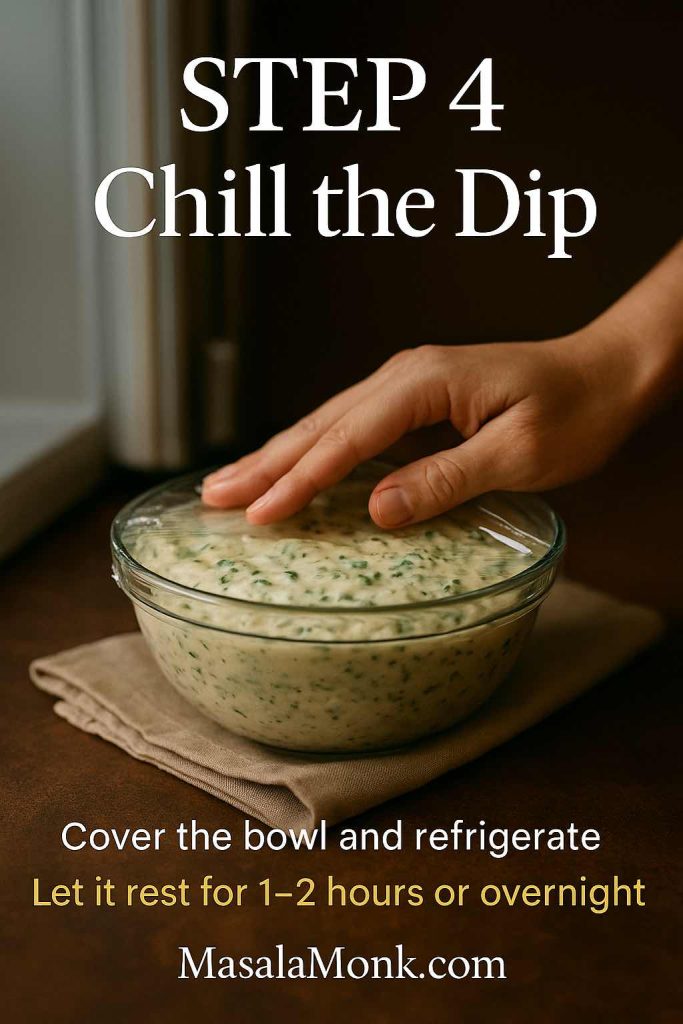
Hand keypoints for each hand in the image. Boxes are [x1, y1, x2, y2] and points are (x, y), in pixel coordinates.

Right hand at [201, 329, 644, 526]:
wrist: (606, 372)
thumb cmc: (574, 411)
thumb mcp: (519, 452)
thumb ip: (447, 478)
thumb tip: (378, 509)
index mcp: (424, 382)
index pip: (347, 438)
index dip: (301, 479)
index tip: (259, 515)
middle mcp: (403, 375)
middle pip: (319, 424)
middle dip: (264, 463)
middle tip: (211, 497)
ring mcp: (405, 384)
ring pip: (327, 423)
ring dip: (278, 455)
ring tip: (229, 484)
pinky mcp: (412, 400)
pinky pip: (349, 427)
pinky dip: (313, 451)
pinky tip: (290, 468)